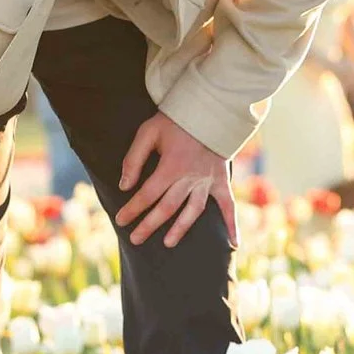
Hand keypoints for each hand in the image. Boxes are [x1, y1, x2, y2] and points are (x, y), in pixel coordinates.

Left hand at [115, 112, 235, 247]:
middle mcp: (190, 178)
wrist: (208, 109)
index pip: (147, 194)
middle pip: (167, 207)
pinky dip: (232, 224)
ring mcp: (207, 181)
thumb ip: (134, 159)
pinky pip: (229, 205)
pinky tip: (233, 244)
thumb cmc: (175, 120)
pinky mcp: (221, 180)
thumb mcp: (148, 132)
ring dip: (180, 229)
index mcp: (171, 166)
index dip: (132, 209)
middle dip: (149, 225)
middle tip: (134, 239)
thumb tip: (124, 185)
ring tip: (167, 243)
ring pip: (192, 211)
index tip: (120, 220)